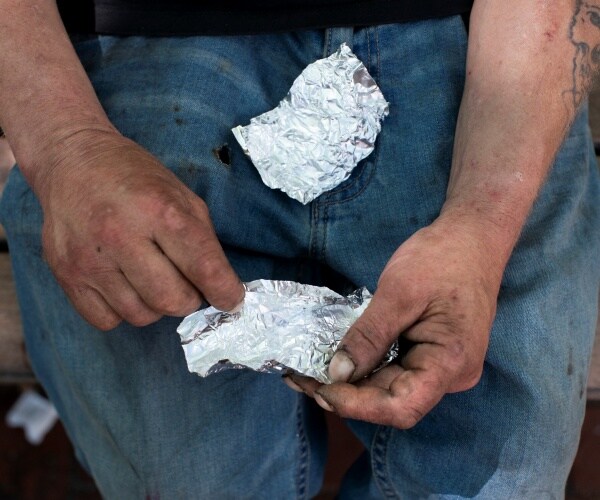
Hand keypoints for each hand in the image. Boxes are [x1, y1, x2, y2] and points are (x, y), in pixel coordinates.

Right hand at [34, 130, 243, 329]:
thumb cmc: (133, 177)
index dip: (225, 291)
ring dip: (156, 305)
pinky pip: (107, 320)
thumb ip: (202, 239)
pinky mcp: (65, 275)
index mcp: (159, 209)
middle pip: (172, 300)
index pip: (204, 267)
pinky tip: (124, 285)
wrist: (71, 161)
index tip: (232, 299)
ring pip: (141, 316)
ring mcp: (88, 258)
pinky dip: (123, 310)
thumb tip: (220, 285)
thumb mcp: (180, 194)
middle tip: (187, 282)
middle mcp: (121, 235)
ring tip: (152, 277)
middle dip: (190, 298)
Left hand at [286, 217, 501, 427]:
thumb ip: (369, 336)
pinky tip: (336, 359)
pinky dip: (365, 367)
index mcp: (450, 362)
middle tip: (300, 377)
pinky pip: (396, 370)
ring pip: (391, 388)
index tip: (320, 387)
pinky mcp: (431, 355)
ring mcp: (443, 367)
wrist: (472, 237)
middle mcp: (450, 375)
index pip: (401, 407)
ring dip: (351, 383)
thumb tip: (337, 374)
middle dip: (345, 393)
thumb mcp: (399, 292)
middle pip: (393, 400)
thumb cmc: (442, 258)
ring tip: (308, 371)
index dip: (357, 405)